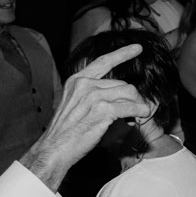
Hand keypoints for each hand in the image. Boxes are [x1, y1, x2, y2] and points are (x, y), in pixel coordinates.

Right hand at [23, 44, 151, 188]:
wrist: (55, 148)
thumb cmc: (66, 132)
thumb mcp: (76, 105)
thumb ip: (95, 96)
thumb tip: (122, 97)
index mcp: (77, 80)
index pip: (103, 61)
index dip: (123, 53)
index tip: (137, 48)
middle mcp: (85, 84)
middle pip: (122, 84)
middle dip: (133, 98)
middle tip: (136, 110)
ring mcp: (93, 96)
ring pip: (129, 93)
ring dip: (138, 104)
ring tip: (139, 115)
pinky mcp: (102, 110)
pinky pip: (130, 107)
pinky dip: (139, 112)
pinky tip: (141, 116)